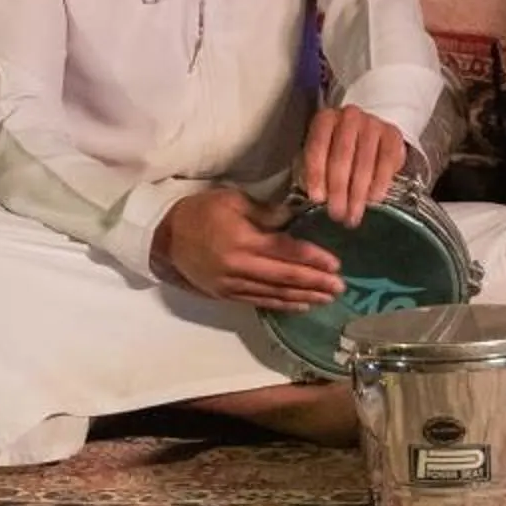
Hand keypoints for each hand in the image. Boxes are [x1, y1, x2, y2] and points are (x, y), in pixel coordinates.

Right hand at [154, 184, 344, 307]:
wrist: (165, 236)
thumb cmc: (201, 211)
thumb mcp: (232, 200)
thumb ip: (266, 213)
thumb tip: (295, 219)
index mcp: (242, 242)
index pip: (285, 252)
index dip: (312, 259)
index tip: (335, 264)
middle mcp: (239, 268)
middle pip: (284, 278)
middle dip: (315, 283)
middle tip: (340, 288)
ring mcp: (231, 286)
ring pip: (274, 294)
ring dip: (303, 297)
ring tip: (327, 299)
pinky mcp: (226, 295)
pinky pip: (259, 302)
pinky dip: (282, 304)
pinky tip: (300, 305)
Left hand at [300, 104, 406, 225]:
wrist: (371, 135)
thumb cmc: (341, 149)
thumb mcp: (324, 155)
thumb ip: (318, 172)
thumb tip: (320, 200)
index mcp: (325, 120)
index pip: (317, 147)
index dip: (316, 175)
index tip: (317, 198)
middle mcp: (349, 117)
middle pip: (341, 156)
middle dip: (338, 190)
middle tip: (337, 213)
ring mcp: (373, 124)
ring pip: (364, 162)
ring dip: (358, 193)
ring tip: (353, 214)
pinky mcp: (392, 134)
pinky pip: (386, 161)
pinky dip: (379, 183)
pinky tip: (373, 199)